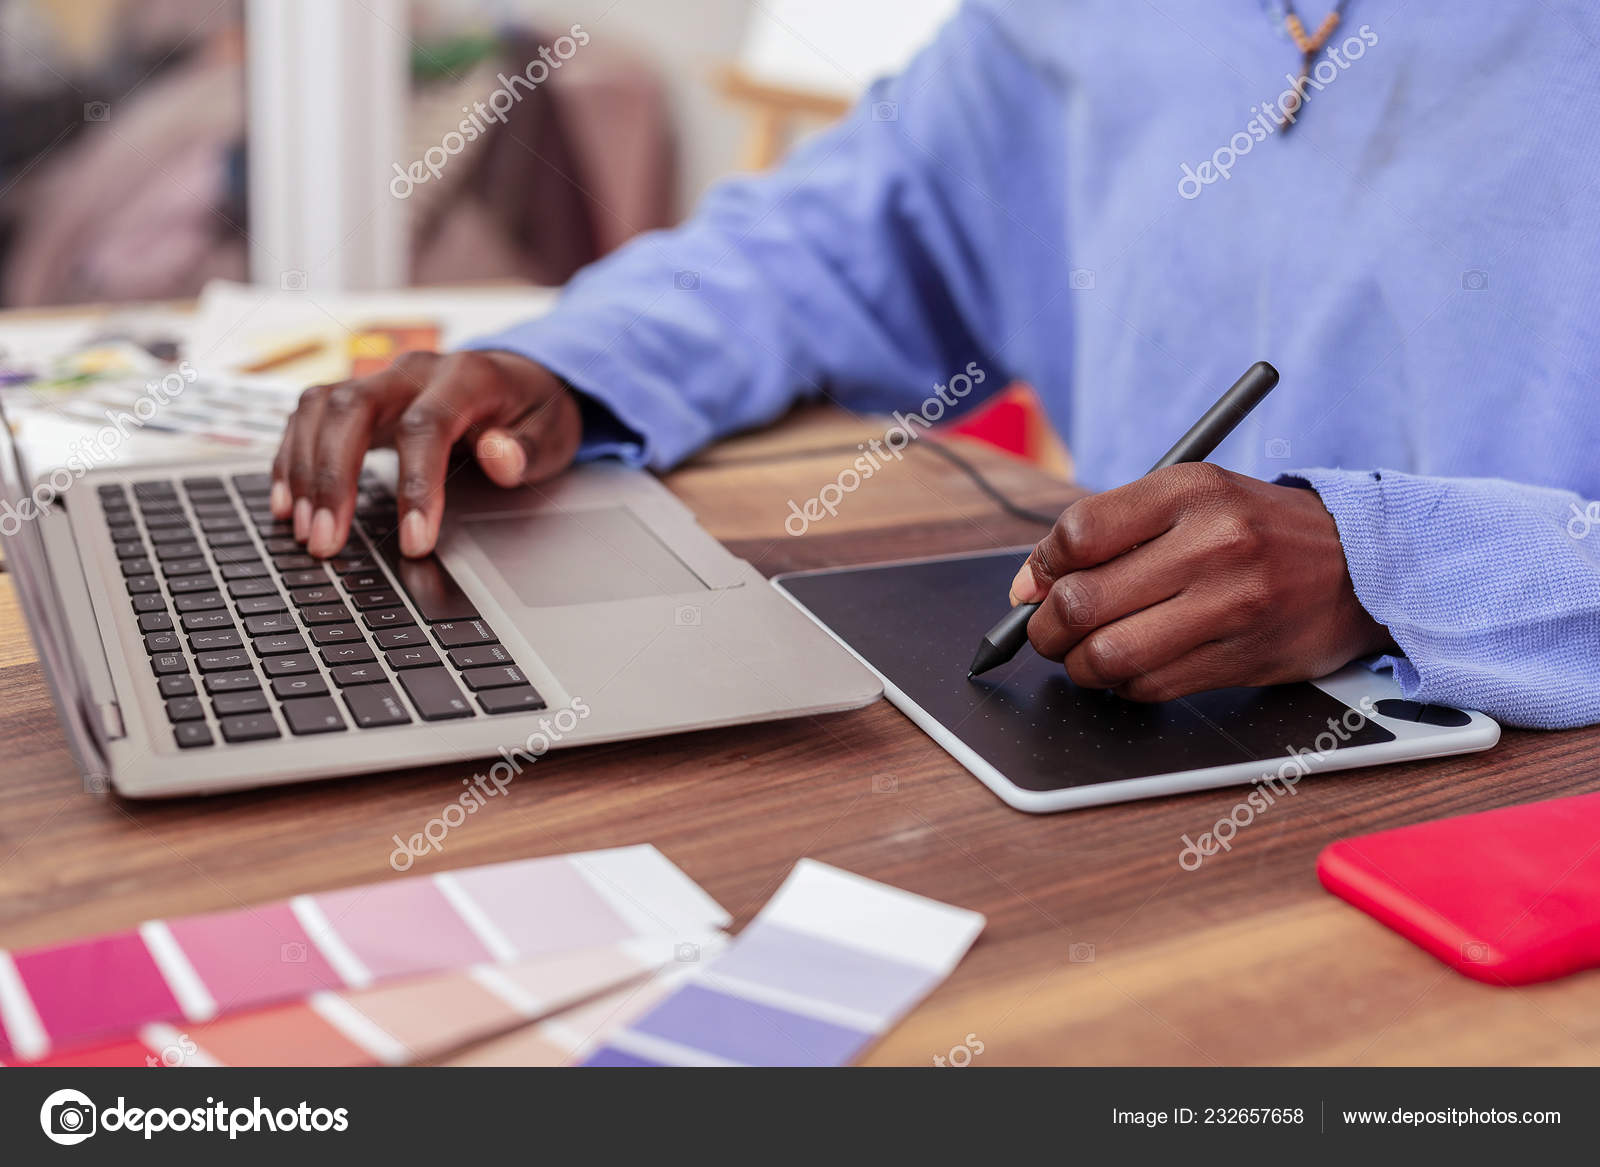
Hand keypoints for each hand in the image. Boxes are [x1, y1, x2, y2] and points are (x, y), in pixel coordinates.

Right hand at [270, 350, 580, 557]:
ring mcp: (382, 380)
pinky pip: (309, 417)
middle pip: (353, 408)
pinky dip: (292, 458)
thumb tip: (500, 456)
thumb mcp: (552, 431)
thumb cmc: (532, 410)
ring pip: (321, 408)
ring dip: (305, 471)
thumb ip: (529, 448)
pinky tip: (287, 503)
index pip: (429, 426)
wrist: (517, 377)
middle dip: (334, 477)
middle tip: (328, 541)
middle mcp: (414, 371)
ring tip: (305, 532)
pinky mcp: (359, 397)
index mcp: (466, 376)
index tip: (414, 542)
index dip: (417, 486)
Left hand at [1008, 462, 1392, 700]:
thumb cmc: (1258, 530)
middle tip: (1048, 631)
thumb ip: (1110, 531)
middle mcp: (1212, 543)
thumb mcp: (1193, 498)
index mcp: (1191, 489)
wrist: (1363, 565)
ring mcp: (1232, 603)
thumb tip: (1027, 586)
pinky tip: (1134, 668)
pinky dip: (1124, 685)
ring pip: (1109, 656)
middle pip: (1083, 602)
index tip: (1037, 585)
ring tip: (1085, 655)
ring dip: (1079, 665)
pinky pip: (1149, 686)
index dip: (1041, 569)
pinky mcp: (1243, 657)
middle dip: (1044, 629)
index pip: (1077, 534)